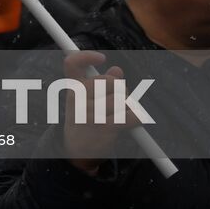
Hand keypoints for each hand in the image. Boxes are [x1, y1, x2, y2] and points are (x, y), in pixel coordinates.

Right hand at [60, 51, 138, 174]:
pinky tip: (133, 121)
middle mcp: (79, 98)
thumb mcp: (85, 101)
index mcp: (73, 89)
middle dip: (121, 88)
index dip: (87, 56)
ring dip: (129, 105)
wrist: (76, 153)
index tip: (102, 57)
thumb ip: (100, 83)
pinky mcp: (106, 127)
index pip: (72, 63)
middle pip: (110, 80)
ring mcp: (92, 112)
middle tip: (119, 99)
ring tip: (122, 113)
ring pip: (123, 98)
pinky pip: (132, 115)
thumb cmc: (83, 122)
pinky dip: (137, 117)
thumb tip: (117, 70)